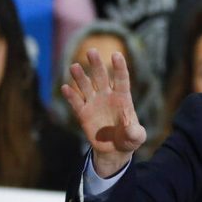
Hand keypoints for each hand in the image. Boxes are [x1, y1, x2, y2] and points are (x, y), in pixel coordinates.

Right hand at [60, 50, 145, 176]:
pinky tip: (65, 88)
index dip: (119, 67)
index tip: (116, 54)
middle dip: (96, 64)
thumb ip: (135, 132)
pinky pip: (76, 102)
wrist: (114, 150)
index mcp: (123, 97)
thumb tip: (130, 128)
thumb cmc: (129, 139)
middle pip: (101, 77)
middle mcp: (107, 96)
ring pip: (86, 86)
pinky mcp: (83, 113)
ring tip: (75, 67)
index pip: (121, 79)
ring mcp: (94, 103)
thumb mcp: (136, 137)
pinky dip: (71, 96)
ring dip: (80, 76)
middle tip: (92, 51)